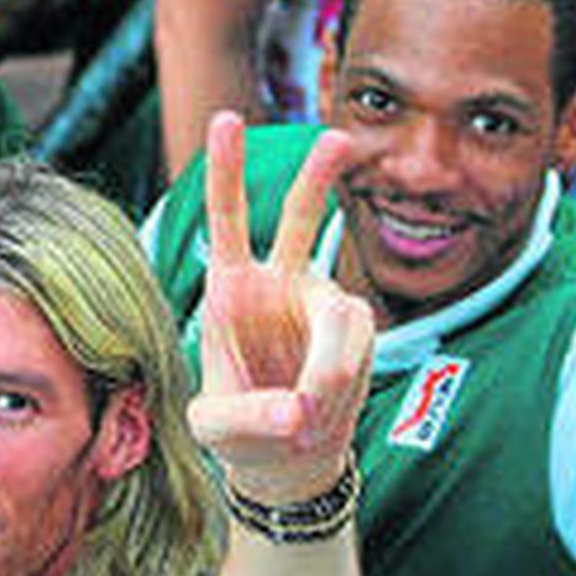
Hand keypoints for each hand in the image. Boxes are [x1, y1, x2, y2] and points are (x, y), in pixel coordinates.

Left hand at [189, 112, 372, 504]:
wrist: (286, 456)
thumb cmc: (238, 433)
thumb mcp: (217, 430)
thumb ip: (248, 418)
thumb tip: (299, 413)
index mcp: (229, 288)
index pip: (228, 218)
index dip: (227, 169)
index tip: (227, 120)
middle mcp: (278, 283)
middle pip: (303, 217)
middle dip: (321, 177)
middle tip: (339, 140)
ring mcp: (320, 304)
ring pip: (340, 311)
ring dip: (327, 367)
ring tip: (306, 414)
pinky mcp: (354, 330)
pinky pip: (358, 343)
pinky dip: (342, 379)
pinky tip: (325, 407)